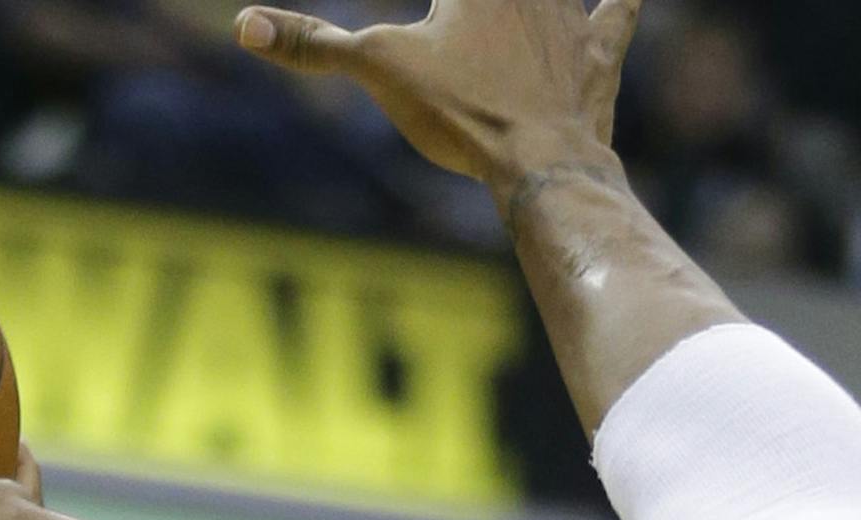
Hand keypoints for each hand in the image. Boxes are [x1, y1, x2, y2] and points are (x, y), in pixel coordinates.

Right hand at [236, 0, 642, 197]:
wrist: (542, 163)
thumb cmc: (462, 111)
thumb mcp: (378, 69)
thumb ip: (314, 44)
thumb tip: (242, 25)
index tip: (434, 7)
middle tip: (464, 10)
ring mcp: (569, 14)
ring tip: (526, 6)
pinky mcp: (598, 54)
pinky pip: (616, 14)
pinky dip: (619, 4)